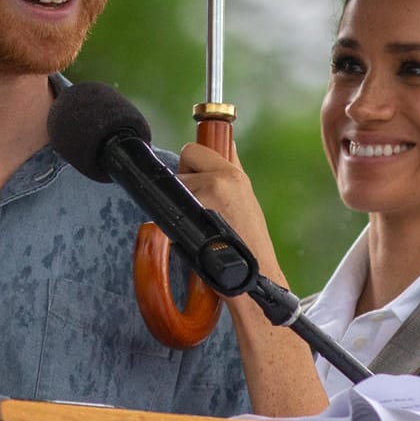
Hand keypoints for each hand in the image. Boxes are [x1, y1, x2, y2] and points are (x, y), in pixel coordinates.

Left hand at [177, 142, 282, 285]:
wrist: (253, 276)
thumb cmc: (249, 242)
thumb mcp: (247, 197)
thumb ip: (233, 168)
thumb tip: (226, 144)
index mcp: (233, 175)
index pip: (193, 149)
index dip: (192, 163)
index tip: (196, 175)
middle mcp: (218, 181)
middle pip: (180, 165)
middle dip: (185, 179)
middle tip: (199, 204)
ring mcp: (201, 199)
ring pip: (173, 186)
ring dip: (179, 200)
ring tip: (198, 222)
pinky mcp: (187, 218)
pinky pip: (167, 207)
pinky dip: (173, 217)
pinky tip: (190, 231)